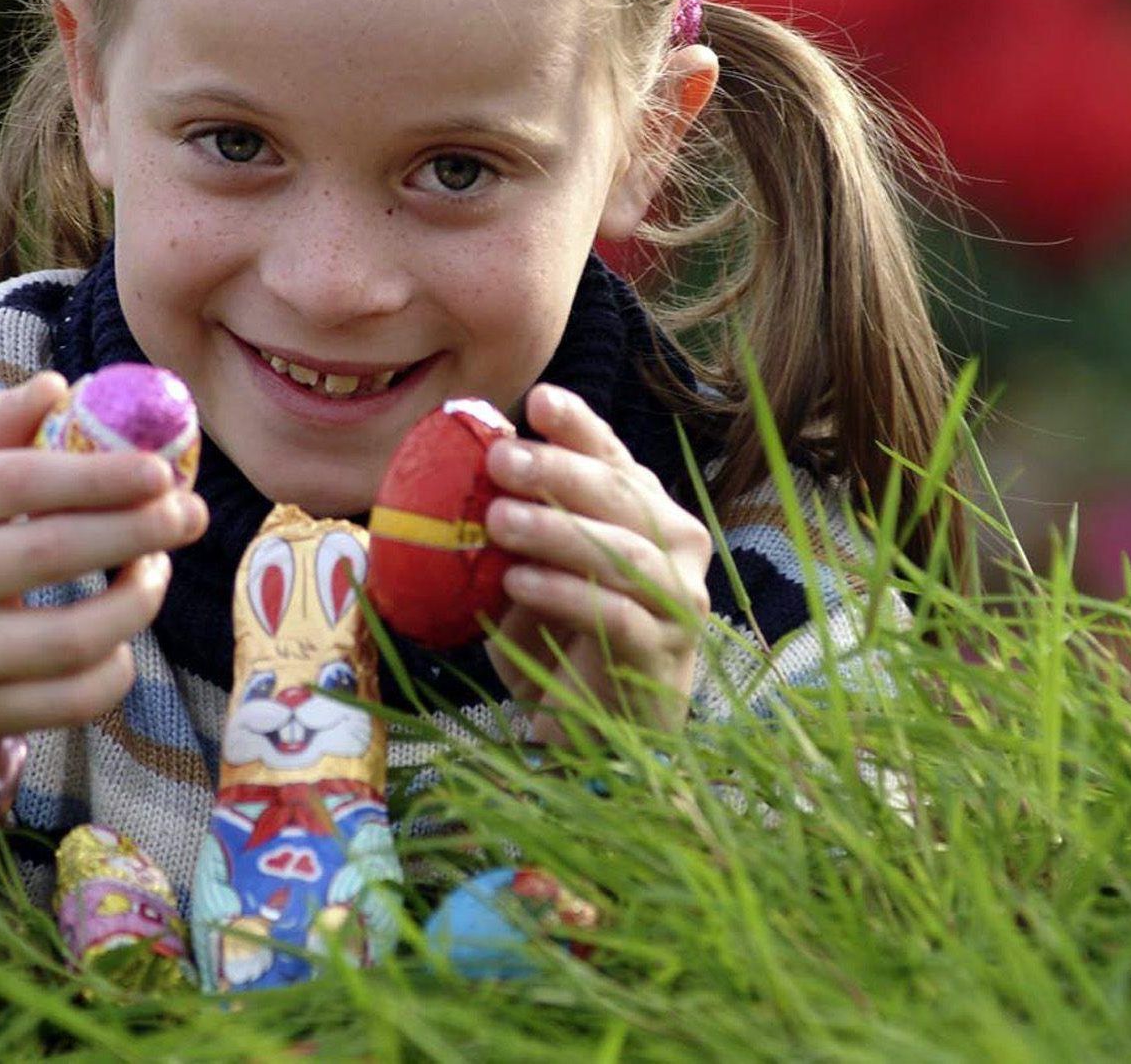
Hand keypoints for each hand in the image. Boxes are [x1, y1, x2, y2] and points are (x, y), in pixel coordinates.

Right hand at [0, 372, 207, 794]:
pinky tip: (121, 636)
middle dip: (137, 529)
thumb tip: (59, 385)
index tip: (161, 468)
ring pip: (75, 637)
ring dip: (138, 600)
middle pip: (52, 551)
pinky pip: (77, 697)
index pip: (19, 480)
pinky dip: (117, 666)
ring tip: (156, 570)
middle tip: (189, 514)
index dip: (97, 474)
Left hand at [481, 384, 711, 741]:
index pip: (613, 458)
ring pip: (624, 552)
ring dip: (557, 531)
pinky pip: (618, 616)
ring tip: (497, 520)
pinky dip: (566, 594)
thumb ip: (509, 522)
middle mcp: (674, 546)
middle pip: (620, 496)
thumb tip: (454, 469)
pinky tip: (519, 582)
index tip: (538, 400)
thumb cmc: (554, 637)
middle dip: (557, 471)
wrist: (587, 730)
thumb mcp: (524, 568)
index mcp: (643, 513)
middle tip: (498, 459)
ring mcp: (677, 601)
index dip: (580, 427)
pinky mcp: (663, 655)